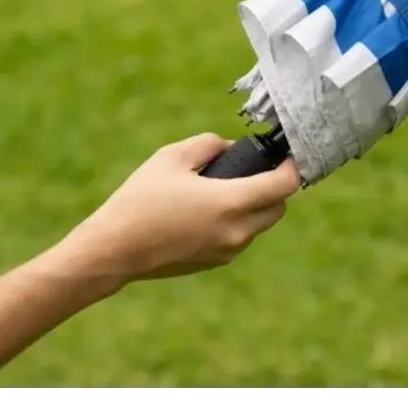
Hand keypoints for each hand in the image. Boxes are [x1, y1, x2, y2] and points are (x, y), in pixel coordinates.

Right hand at [59, 133, 299, 283]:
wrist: (114, 250)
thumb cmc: (141, 199)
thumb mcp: (172, 157)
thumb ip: (209, 144)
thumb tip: (229, 147)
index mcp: (231, 202)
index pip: (284, 186)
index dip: (293, 167)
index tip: (288, 155)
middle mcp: (236, 231)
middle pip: (278, 208)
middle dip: (274, 187)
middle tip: (256, 169)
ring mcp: (227, 251)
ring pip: (260, 225)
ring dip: (255, 206)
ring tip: (225, 188)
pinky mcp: (215, 263)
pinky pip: (240, 238)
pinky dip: (237, 222)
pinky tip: (209, 210)